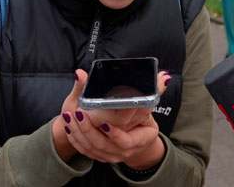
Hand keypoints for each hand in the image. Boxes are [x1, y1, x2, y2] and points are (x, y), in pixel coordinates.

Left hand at [57, 71, 171, 165]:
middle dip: (88, 129)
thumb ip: (154, 90)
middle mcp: (123, 151)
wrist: (138, 146)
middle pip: (102, 144)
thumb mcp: (148, 108)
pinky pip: (84, 151)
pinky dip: (75, 139)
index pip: (125, 140)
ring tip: (69, 115)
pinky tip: (68, 125)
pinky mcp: (100, 156)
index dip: (114, 133)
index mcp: (137, 140)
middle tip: (77, 112)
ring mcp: (111, 156)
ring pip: (90, 148)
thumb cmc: (143, 125)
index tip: (103, 122)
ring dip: (78, 132)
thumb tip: (164, 76)